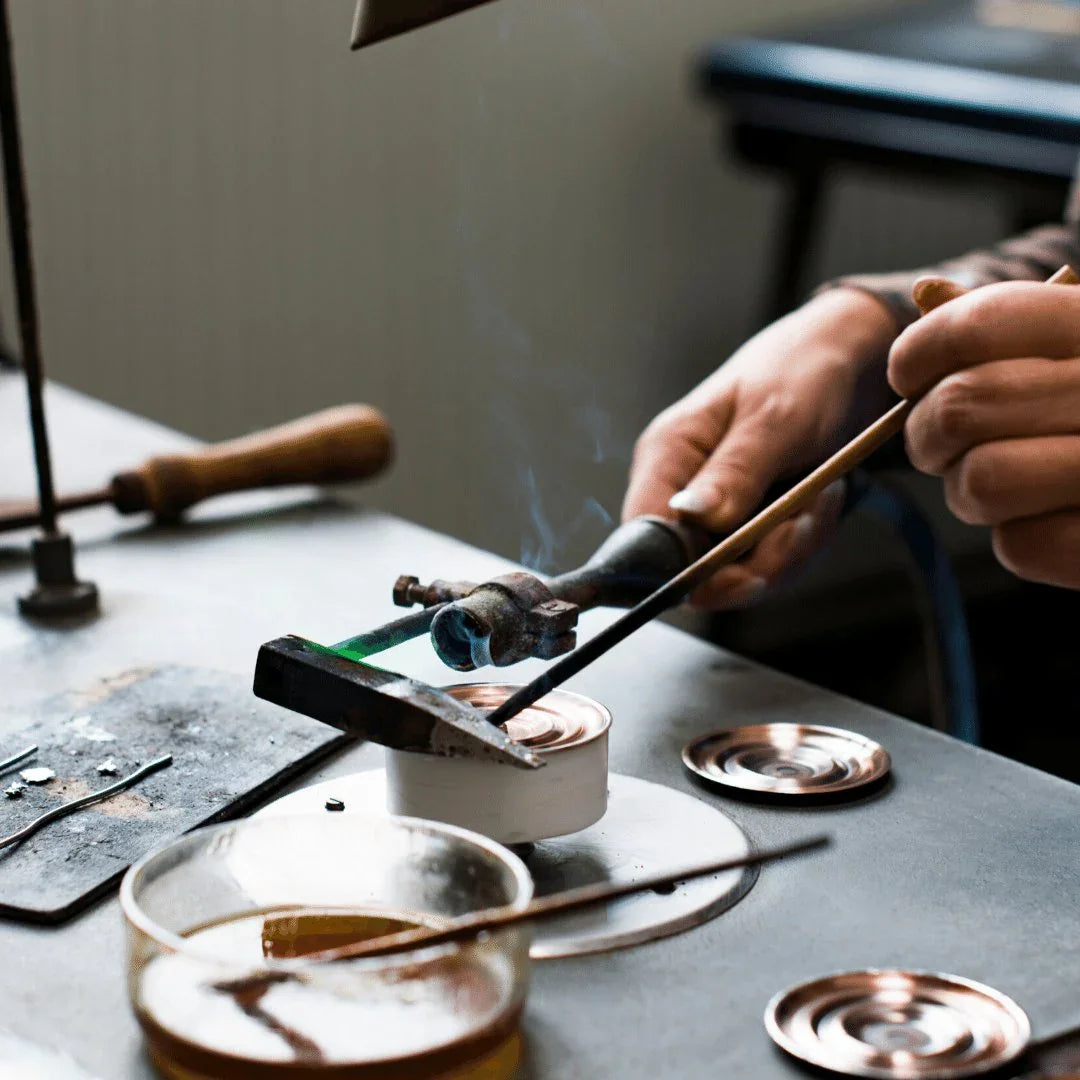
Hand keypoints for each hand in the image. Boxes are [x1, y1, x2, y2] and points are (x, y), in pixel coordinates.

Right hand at [623, 288, 895, 608]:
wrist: (854, 359)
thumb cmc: (804, 370)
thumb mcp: (773, 418)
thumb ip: (732, 472)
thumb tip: (688, 517)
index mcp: (668, 455)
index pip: (644, 535)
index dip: (686, 566)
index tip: (744, 568)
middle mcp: (682, 490)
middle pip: (694, 570)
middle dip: (757, 562)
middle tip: (804, 522)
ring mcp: (717, 512)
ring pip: (738, 575)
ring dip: (790, 550)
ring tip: (821, 498)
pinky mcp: (750, 525)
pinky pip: (769, 564)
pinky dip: (803, 544)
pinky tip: (822, 502)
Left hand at [889, 279, 1079, 588]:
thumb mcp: (1075, 344)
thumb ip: (1006, 324)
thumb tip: (927, 294)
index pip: (979, 325)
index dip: (917, 352)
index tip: (908, 375)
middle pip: (959, 407)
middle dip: (928, 434)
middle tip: (943, 444)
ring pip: (979, 482)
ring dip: (969, 490)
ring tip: (1001, 480)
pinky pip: (1020, 544)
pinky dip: (1023, 538)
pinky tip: (1054, 516)